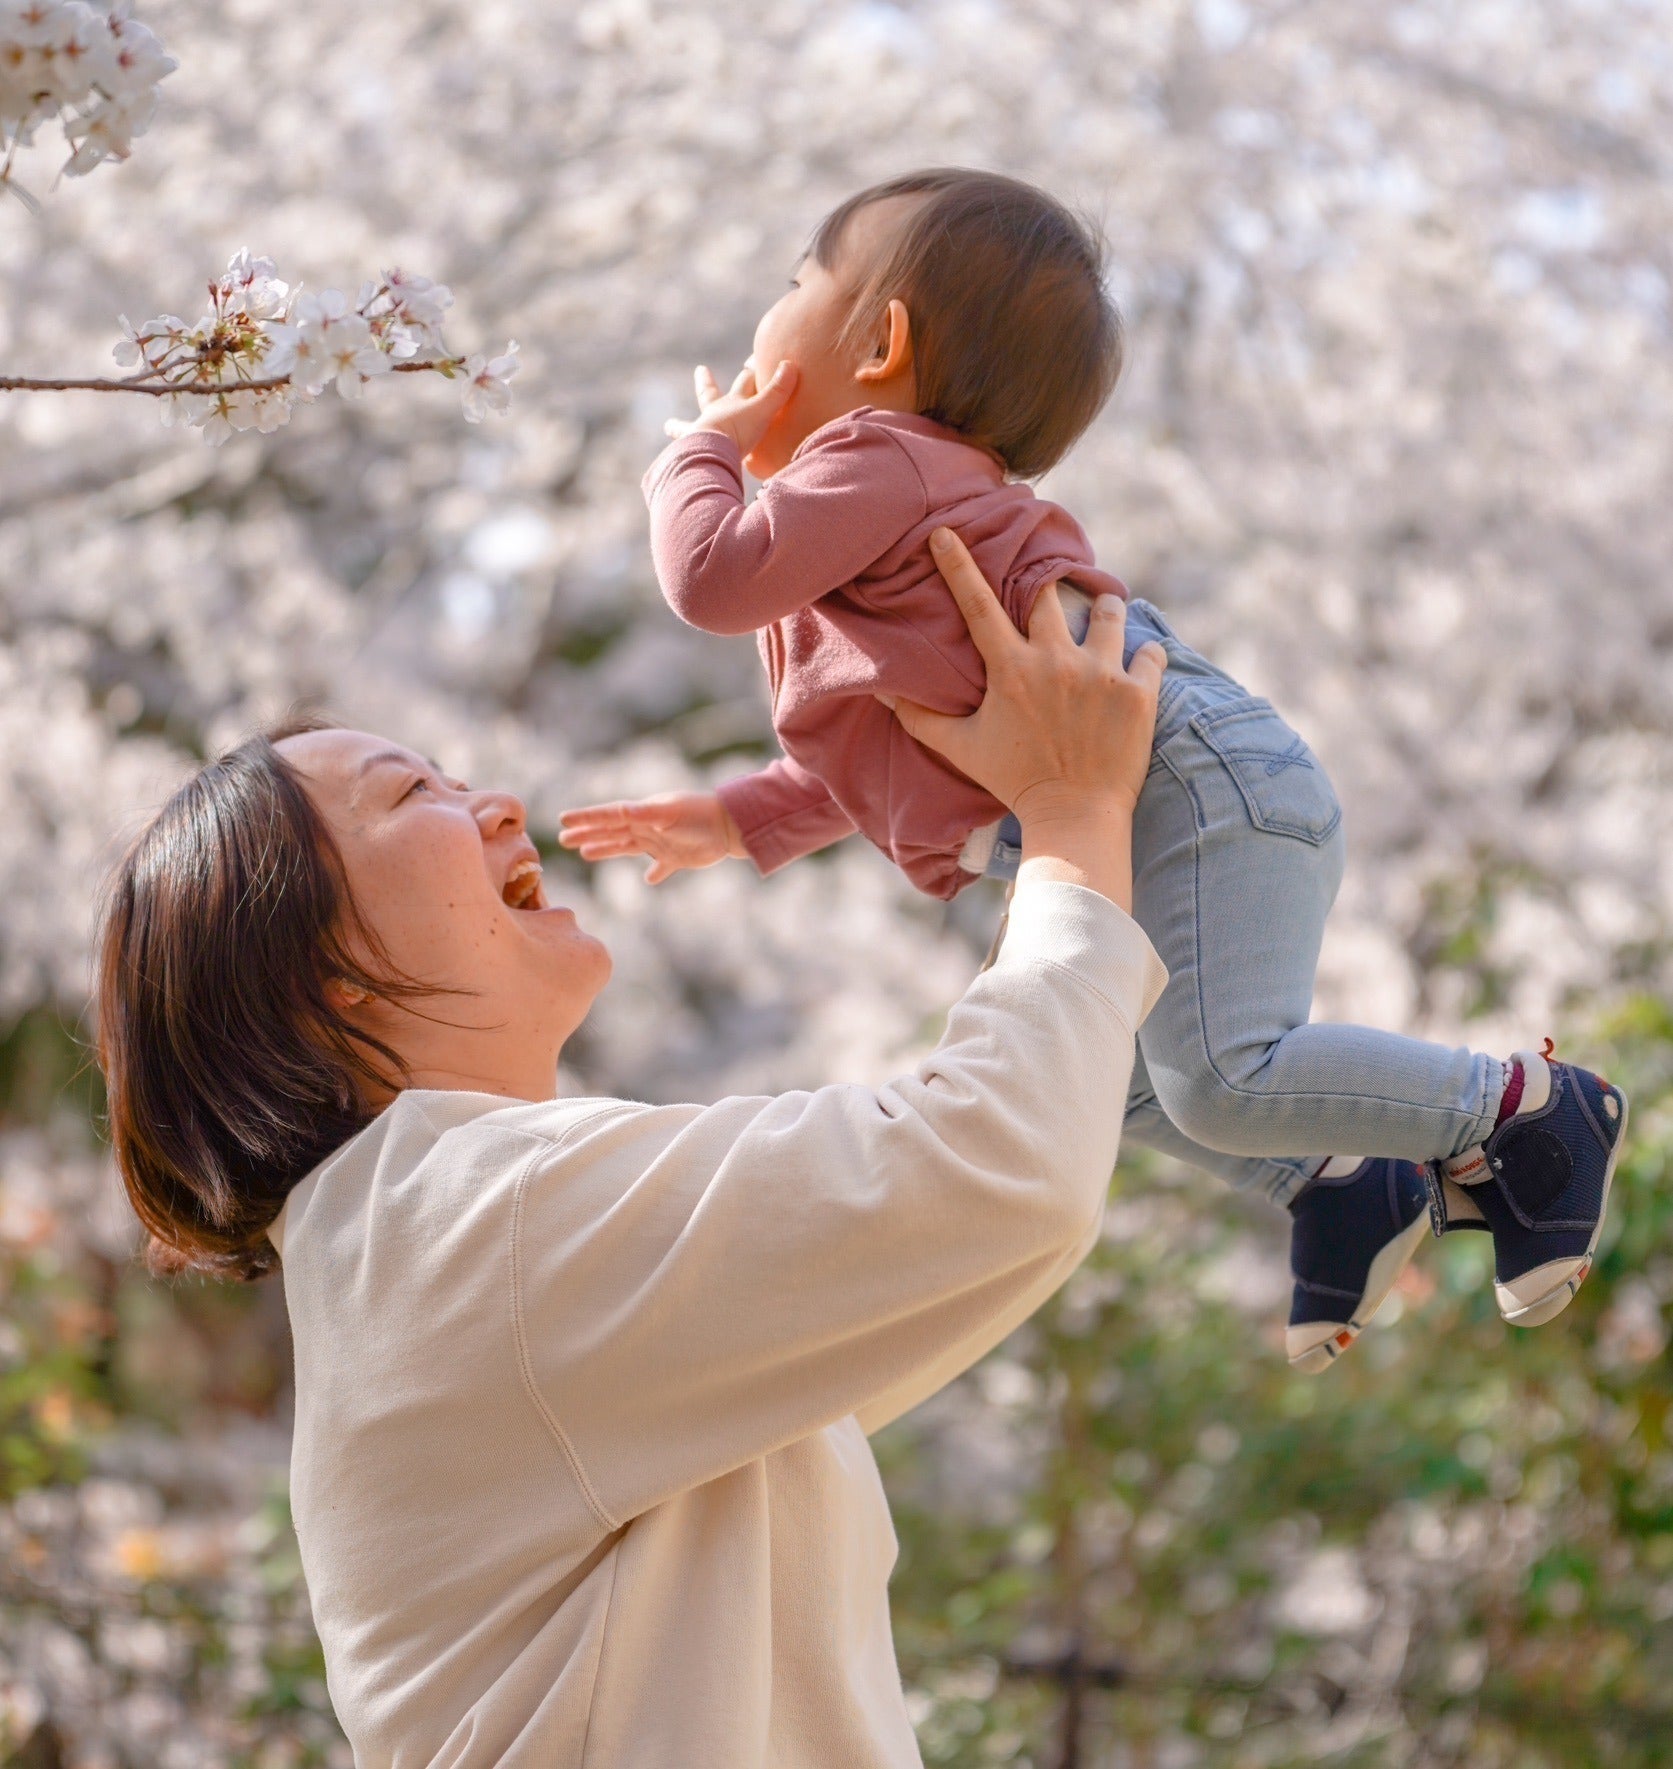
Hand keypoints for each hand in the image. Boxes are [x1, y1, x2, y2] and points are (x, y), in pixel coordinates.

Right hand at [558, 791, 747, 885]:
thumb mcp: (668, 812)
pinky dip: (655, 873)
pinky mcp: (677, 858)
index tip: (563, 821)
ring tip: (587, 854)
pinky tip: (647, 880)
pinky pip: (661, 867)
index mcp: (643, 814)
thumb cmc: (699, 814)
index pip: (608, 816)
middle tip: (564, 840)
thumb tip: (620, 810)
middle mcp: (648, 827)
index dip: (586, 819)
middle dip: (588, 836)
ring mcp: (661, 843)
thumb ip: (645, 813)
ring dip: (607, 850)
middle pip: (611, 832)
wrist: (730, 826)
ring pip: (627, 847)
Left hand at [664, 360, 798, 460]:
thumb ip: (777, 391)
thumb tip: (790, 364)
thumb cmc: (737, 430)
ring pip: (687, 426)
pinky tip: (670, 461)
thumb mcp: (762, 409)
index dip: (751, 372)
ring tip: (668, 425)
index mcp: (731, 403)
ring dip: (679, 425)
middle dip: (708, 384)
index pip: (744, 382)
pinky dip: (677, 455)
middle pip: (710, 396)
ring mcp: (700, 435)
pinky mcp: (693, 455)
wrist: (711, 452)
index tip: (750, 363)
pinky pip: (683, 454)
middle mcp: (713, 416)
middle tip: (701, 371)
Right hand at [880, 529, 1165, 906]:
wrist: (1074, 818)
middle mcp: (1056, 660)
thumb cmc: (1015, 781)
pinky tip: (1138, 668)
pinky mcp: (1139, 692)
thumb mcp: (962, 749)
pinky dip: (1145, 656)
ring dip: (1105, 611)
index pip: (978, 604)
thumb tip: (885, 694)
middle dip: (1051, 584)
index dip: (958, 564)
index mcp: (1011, 669)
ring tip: (1103, 624)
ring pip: (1110, 611)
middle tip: (1055, 591)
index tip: (946, 532)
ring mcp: (1101, 673)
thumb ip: (921, 719)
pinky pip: (1150, 652)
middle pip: (1052, 592)